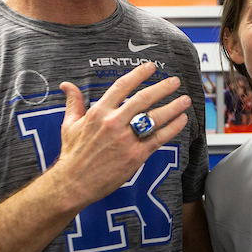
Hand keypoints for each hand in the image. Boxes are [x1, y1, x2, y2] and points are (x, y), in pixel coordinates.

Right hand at [55, 61, 191, 209]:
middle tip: (175, 82)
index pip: (122, 86)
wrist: (73, 183)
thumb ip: (73, 103)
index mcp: (98, 113)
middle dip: (163, 88)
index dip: (138, 74)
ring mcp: (126, 139)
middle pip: (144, 99)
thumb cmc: (72, 155)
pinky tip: (182, 120)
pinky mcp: (136, 155)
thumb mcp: (69, 125)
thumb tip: (67, 85)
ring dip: (173, 107)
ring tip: (185, 100)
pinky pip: (159, 138)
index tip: (150, 67)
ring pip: (155, 117)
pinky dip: (173, 128)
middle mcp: (114, 123)